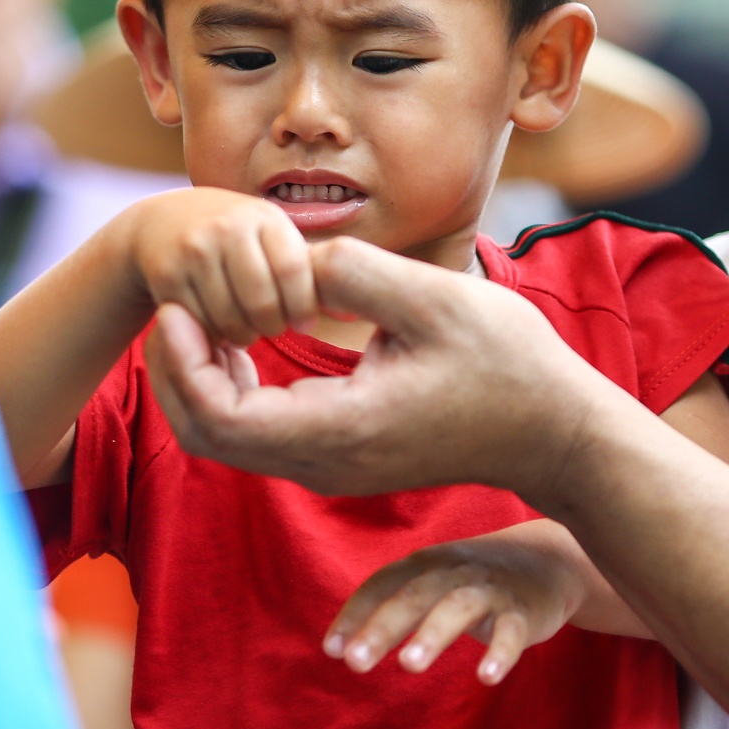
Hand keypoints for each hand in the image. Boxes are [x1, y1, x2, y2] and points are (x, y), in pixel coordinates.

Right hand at [126, 188, 316, 346]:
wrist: (160, 222)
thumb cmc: (232, 237)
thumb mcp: (267, 234)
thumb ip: (303, 266)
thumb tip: (347, 311)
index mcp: (264, 217)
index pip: (294, 270)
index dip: (303, 306)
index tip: (304, 323)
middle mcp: (228, 228)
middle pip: (263, 302)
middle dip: (272, 327)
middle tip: (271, 329)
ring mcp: (195, 250)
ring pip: (231, 320)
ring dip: (243, 336)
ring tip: (246, 330)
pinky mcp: (167, 274)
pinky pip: (200, 325)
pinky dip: (212, 336)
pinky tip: (217, 327)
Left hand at [145, 236, 624, 503]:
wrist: (557, 433)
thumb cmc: (508, 365)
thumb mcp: (437, 299)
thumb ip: (356, 272)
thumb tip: (294, 260)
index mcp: (337, 431)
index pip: (218, 417)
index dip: (181, 363)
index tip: (177, 306)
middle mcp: (324, 464)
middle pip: (207, 439)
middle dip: (174, 374)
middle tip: (171, 307)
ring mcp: (333, 468)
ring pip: (230, 442)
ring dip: (201, 382)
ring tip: (202, 314)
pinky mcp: (344, 459)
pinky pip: (262, 436)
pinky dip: (234, 391)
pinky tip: (246, 338)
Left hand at [324, 521, 605, 685]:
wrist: (549, 559)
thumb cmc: (473, 579)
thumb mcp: (431, 584)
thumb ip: (389, 609)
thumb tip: (336, 648)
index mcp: (425, 563)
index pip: (383, 583)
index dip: (356, 613)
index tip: (331, 649)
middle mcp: (453, 570)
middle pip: (415, 594)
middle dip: (384, 626)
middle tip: (355, 662)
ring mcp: (490, 589)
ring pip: (458, 607)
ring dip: (432, 634)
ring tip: (409, 665)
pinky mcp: (523, 611)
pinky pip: (512, 632)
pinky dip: (501, 652)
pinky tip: (486, 676)